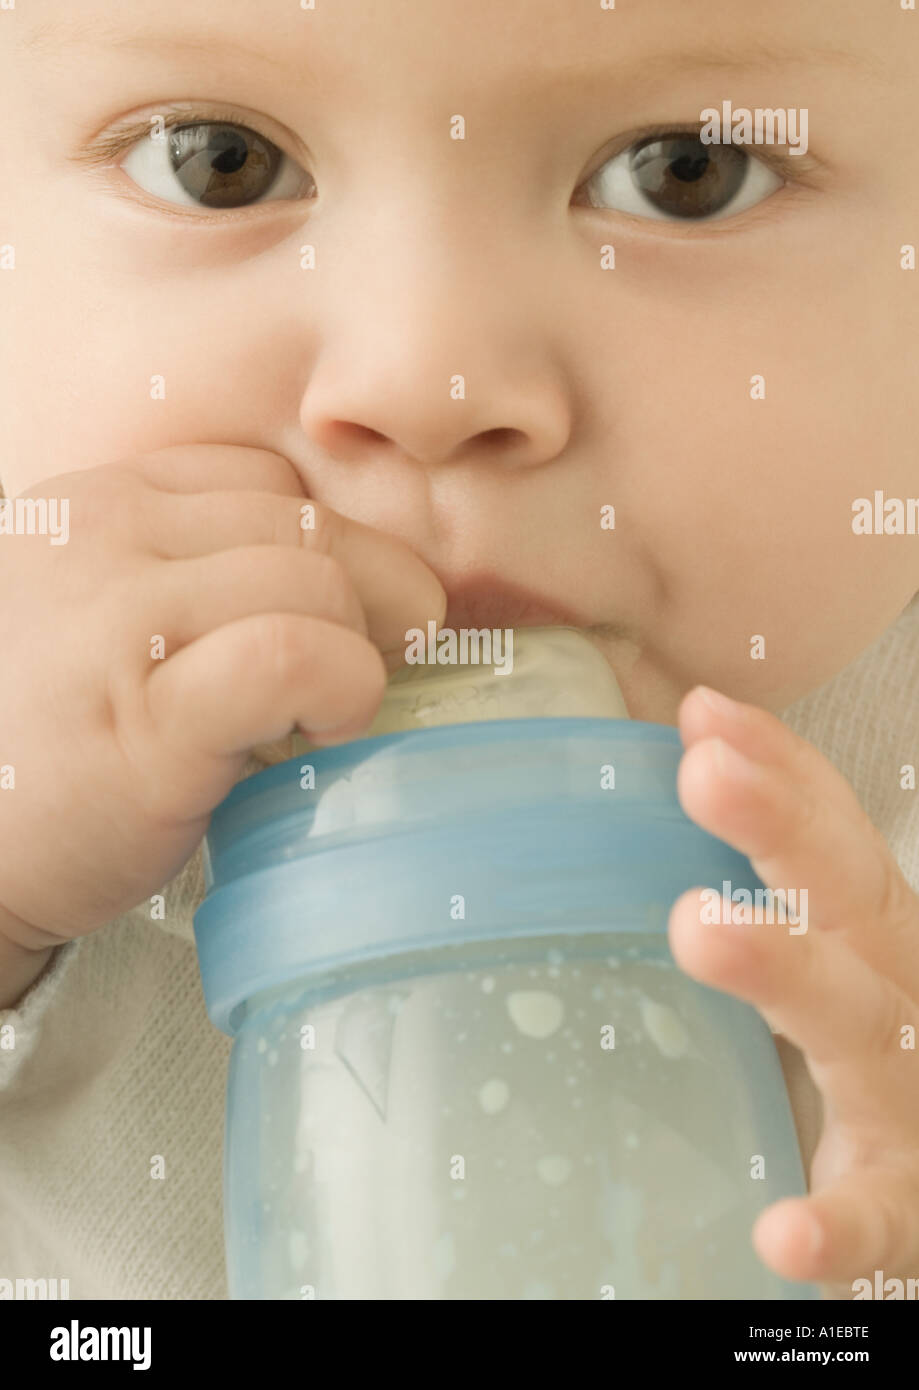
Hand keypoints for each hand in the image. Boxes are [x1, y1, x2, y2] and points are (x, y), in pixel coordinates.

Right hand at [0, 445, 444, 948]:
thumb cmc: (36, 750)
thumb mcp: (91, 620)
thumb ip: (182, 579)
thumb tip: (347, 584)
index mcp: (94, 507)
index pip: (266, 482)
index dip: (330, 550)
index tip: (338, 622)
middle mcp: (104, 540)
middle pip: (306, 525)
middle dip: (368, 602)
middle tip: (357, 676)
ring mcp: (122, 619)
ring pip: (317, 580)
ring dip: (357, 654)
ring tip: (323, 717)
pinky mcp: (150, 716)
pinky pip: (293, 656)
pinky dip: (342, 689)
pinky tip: (321, 735)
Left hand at [669, 684, 918, 1298]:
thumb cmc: (876, 1049)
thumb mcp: (833, 949)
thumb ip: (775, 857)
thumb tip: (695, 728)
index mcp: (878, 938)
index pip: (838, 837)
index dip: (784, 769)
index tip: (705, 717)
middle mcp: (904, 997)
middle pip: (850, 902)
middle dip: (783, 830)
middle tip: (705, 776)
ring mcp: (912, 1101)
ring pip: (858, 1026)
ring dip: (786, 971)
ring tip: (700, 924)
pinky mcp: (910, 1205)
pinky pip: (879, 1216)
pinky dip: (841, 1224)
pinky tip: (785, 1232)